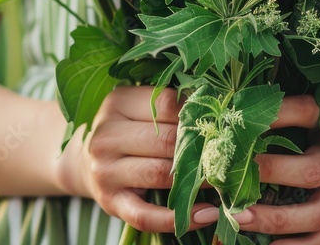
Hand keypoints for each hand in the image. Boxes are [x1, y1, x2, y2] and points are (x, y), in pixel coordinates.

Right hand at [58, 86, 216, 232]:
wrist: (83, 159)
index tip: (227, 119)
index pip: (167, 103)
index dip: (200, 112)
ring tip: (228, 181)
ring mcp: (106, 172)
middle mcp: (106, 136)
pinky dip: (177, 218)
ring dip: (199, 180)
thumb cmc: (124, 127)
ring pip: (161, 174)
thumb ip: (170, 103)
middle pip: (167, 140)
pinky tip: (206, 214)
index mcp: (117, 102)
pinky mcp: (111, 202)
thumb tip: (221, 105)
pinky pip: (146, 215)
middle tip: (236, 152)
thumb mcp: (138, 105)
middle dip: (205, 147)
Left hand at [236, 96, 319, 244]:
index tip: (240, 117)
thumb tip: (218, 122)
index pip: (307, 112)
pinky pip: (319, 239)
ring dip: (274, 218)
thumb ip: (270, 122)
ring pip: (315, 213)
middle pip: (314, 169)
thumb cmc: (310, 142)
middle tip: (231, 176)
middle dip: (271, 172)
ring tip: (238, 218)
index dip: (278, 113)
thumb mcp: (301, 123)